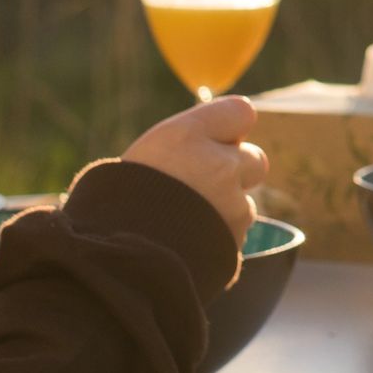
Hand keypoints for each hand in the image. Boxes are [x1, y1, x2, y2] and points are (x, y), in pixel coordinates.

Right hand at [124, 94, 265, 237]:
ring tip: (184, 221)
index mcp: (187, 136)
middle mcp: (218, 166)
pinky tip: (188, 242)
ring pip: (243, 203)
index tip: (218, 140)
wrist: (117, 260)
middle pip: (255, 159)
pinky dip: (217, 239)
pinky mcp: (235, 241)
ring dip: (225, 210)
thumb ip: (189, 143)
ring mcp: (232, 206)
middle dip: (237, 171)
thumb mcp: (147, 155)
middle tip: (205, 183)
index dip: (231, 129)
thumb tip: (221, 139)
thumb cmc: (119, 202)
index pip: (241, 112)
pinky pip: (234, 235)